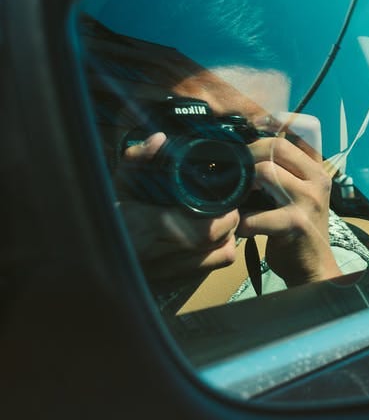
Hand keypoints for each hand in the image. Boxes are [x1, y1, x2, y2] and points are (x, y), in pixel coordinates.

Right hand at [115, 132, 241, 280]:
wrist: (87, 254)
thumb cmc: (105, 214)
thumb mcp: (117, 183)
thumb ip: (138, 160)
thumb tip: (160, 139)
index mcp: (148, 226)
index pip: (205, 230)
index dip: (224, 214)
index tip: (227, 196)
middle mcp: (161, 254)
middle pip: (218, 241)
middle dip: (229, 220)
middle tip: (224, 203)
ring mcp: (167, 270)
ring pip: (220, 256)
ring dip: (226, 236)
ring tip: (217, 219)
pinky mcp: (170, 279)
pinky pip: (209, 268)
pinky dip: (217, 252)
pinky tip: (209, 238)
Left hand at [237, 131, 339, 286]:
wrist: (314, 267)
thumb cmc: (297, 230)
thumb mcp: (299, 194)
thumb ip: (284, 172)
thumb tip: (246, 149)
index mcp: (318, 170)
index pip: (303, 131)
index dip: (275, 124)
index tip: (252, 129)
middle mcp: (318, 180)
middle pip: (277, 146)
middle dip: (247, 154)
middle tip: (232, 171)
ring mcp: (309, 200)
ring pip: (265, 172)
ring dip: (242, 185)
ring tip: (236, 200)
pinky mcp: (296, 223)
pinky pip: (255, 216)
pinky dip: (241, 222)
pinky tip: (240, 229)